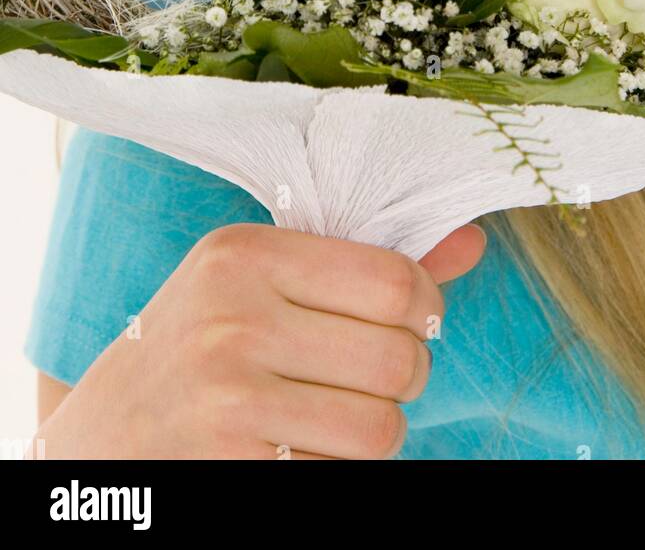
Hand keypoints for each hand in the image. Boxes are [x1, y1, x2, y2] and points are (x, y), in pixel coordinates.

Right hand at [33, 221, 486, 459]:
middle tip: (371, 372)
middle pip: (398, 361)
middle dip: (404, 375)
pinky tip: (297, 445)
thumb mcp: (264, 279)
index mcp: (244, 255)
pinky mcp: (234, 470)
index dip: (425, 308)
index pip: (394, 282)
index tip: (412, 317)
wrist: (101, 436)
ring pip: (381, 430)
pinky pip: (341, 474)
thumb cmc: (199, 341)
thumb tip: (473, 238)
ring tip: (333, 412)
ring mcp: (230, 403)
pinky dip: (336, 466)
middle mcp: (233, 322)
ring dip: (375, 429)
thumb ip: (369, 262)